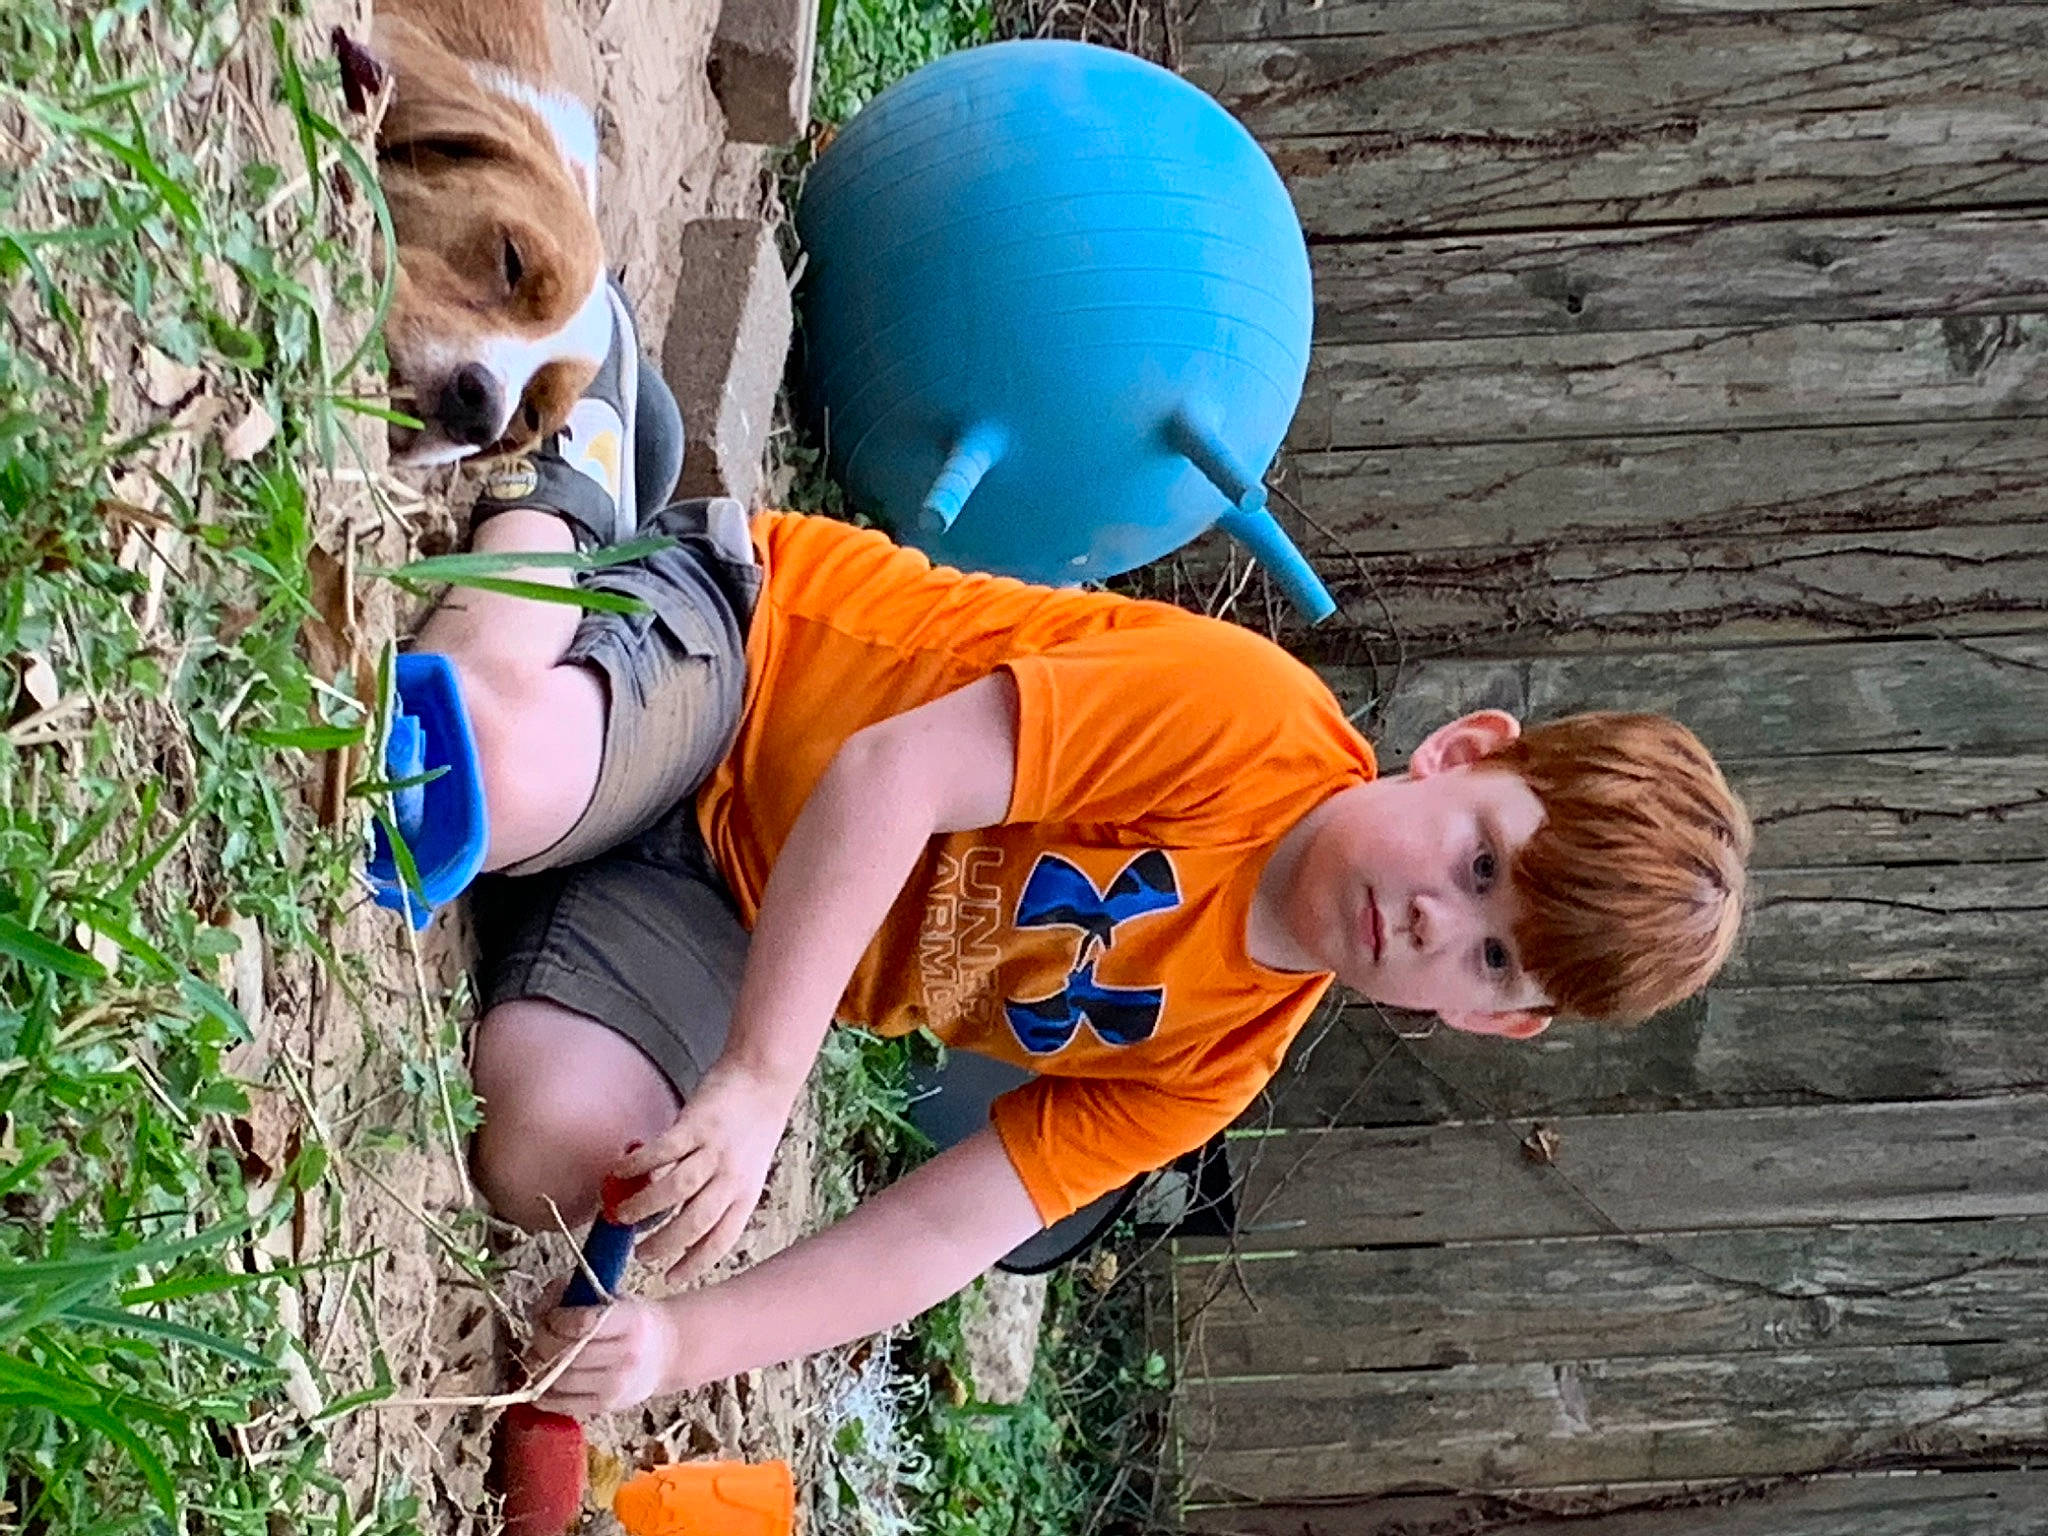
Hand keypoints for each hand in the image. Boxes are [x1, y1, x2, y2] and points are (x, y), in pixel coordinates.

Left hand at [526, 1294, 677, 1417]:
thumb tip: (547, 1299)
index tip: (552, 1314)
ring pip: (562, 1380)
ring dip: (540, 1367)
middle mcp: (627, 1356)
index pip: (584, 1324)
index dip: (558, 1318)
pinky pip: (565, 1404)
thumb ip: (582, 1294)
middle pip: (569, 1353)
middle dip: (543, 1340)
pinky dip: (543, 1395)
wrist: (668, 1353)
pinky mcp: (606, 1406)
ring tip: (538, 1353)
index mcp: (632, 1321)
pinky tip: (539, 1380)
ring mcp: (617, 1385)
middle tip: (539, 1331)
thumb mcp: (618, 1298)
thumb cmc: (637, 1322)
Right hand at [609, 1062, 789, 1282]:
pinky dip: (639, 1165)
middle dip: (664, 1245)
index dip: (694, 1263)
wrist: (765, 1076)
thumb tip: (672, 1213)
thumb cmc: (752, 1124)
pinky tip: (620, 1172)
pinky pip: (663, 1151)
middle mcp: (732, 1177)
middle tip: (639, 1254)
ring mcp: (715, 1150)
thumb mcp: (744, 1168)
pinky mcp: (697, 1124)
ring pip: (677, 1190)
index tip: (670, 1278)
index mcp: (745, 1193)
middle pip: (696, 1223)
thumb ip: (714, 1192)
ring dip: (645, 1208)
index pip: (720, 1239)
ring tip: (621, 1216)